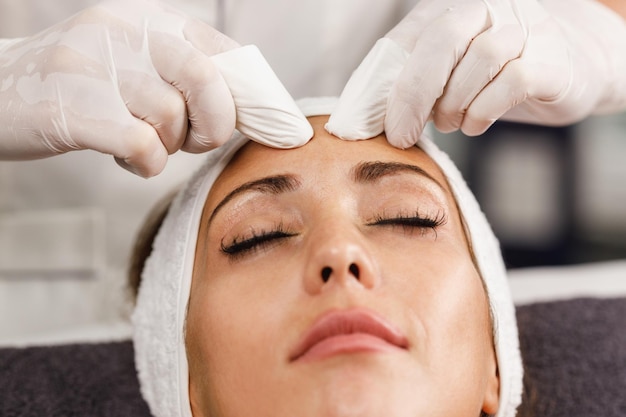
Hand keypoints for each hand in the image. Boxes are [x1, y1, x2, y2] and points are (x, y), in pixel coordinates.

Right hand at [0, 0, 311, 176]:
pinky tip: (128, 159)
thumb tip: (249, 105)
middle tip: (199, 141)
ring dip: (168, 146)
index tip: (274, 124)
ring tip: (142, 142)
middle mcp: (123, 31)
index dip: (254, 92)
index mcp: (146, 18)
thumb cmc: (78, 86)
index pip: (221, 49)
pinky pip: (142, 145)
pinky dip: (146, 163)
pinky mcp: (71, 107)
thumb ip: (184, 73)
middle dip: (216, 122)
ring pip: (171, 119)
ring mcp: (94, 65)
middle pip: (206, 79)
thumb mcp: (133, 63)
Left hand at [327, 0, 625, 147]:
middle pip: (442, 38)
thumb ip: (410, 82)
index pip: (407, 37)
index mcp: (449, 9)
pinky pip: (514, 80)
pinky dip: (484, 110)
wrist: (570, 67)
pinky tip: (474, 124)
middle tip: (402, 134)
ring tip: (448, 124)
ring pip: (480, 58)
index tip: (373, 123)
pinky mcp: (552, 59)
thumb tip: (365, 117)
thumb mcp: (447, 72)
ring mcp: (524, 28)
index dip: (384, 82)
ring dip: (454, 104)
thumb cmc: (493, 75)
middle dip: (414, 93)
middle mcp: (487, 8)